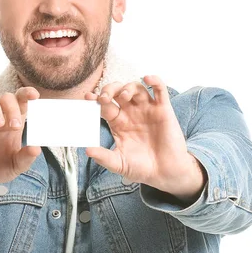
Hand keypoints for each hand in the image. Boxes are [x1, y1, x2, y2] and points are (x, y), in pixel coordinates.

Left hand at [84, 75, 206, 201]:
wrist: (165, 173)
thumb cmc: (141, 168)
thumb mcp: (118, 163)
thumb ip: (103, 157)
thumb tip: (86, 150)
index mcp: (118, 123)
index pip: (104, 106)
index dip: (96, 100)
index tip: (88, 98)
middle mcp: (131, 113)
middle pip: (117, 92)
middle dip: (109, 90)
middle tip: (104, 97)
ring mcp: (147, 109)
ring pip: (136, 88)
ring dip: (128, 87)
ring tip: (123, 96)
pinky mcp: (163, 110)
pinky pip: (160, 90)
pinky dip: (155, 81)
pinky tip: (147, 78)